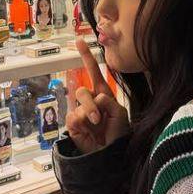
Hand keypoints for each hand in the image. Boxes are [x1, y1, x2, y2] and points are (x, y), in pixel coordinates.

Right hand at [66, 38, 128, 153]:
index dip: (86, 56)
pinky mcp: (73, 122)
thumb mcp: (119, 112)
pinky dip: (84, 121)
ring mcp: (80, 110)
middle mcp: (90, 100)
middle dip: (91, 102)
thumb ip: (107, 100)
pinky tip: (89, 130)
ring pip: (80, 99)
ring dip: (90, 111)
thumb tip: (93, 97)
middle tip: (98, 118)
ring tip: (97, 123)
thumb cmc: (118, 133)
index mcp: (102, 94)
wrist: (110, 152)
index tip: (79, 41)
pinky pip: (75, 114)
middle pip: (83, 89)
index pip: (93, 72)